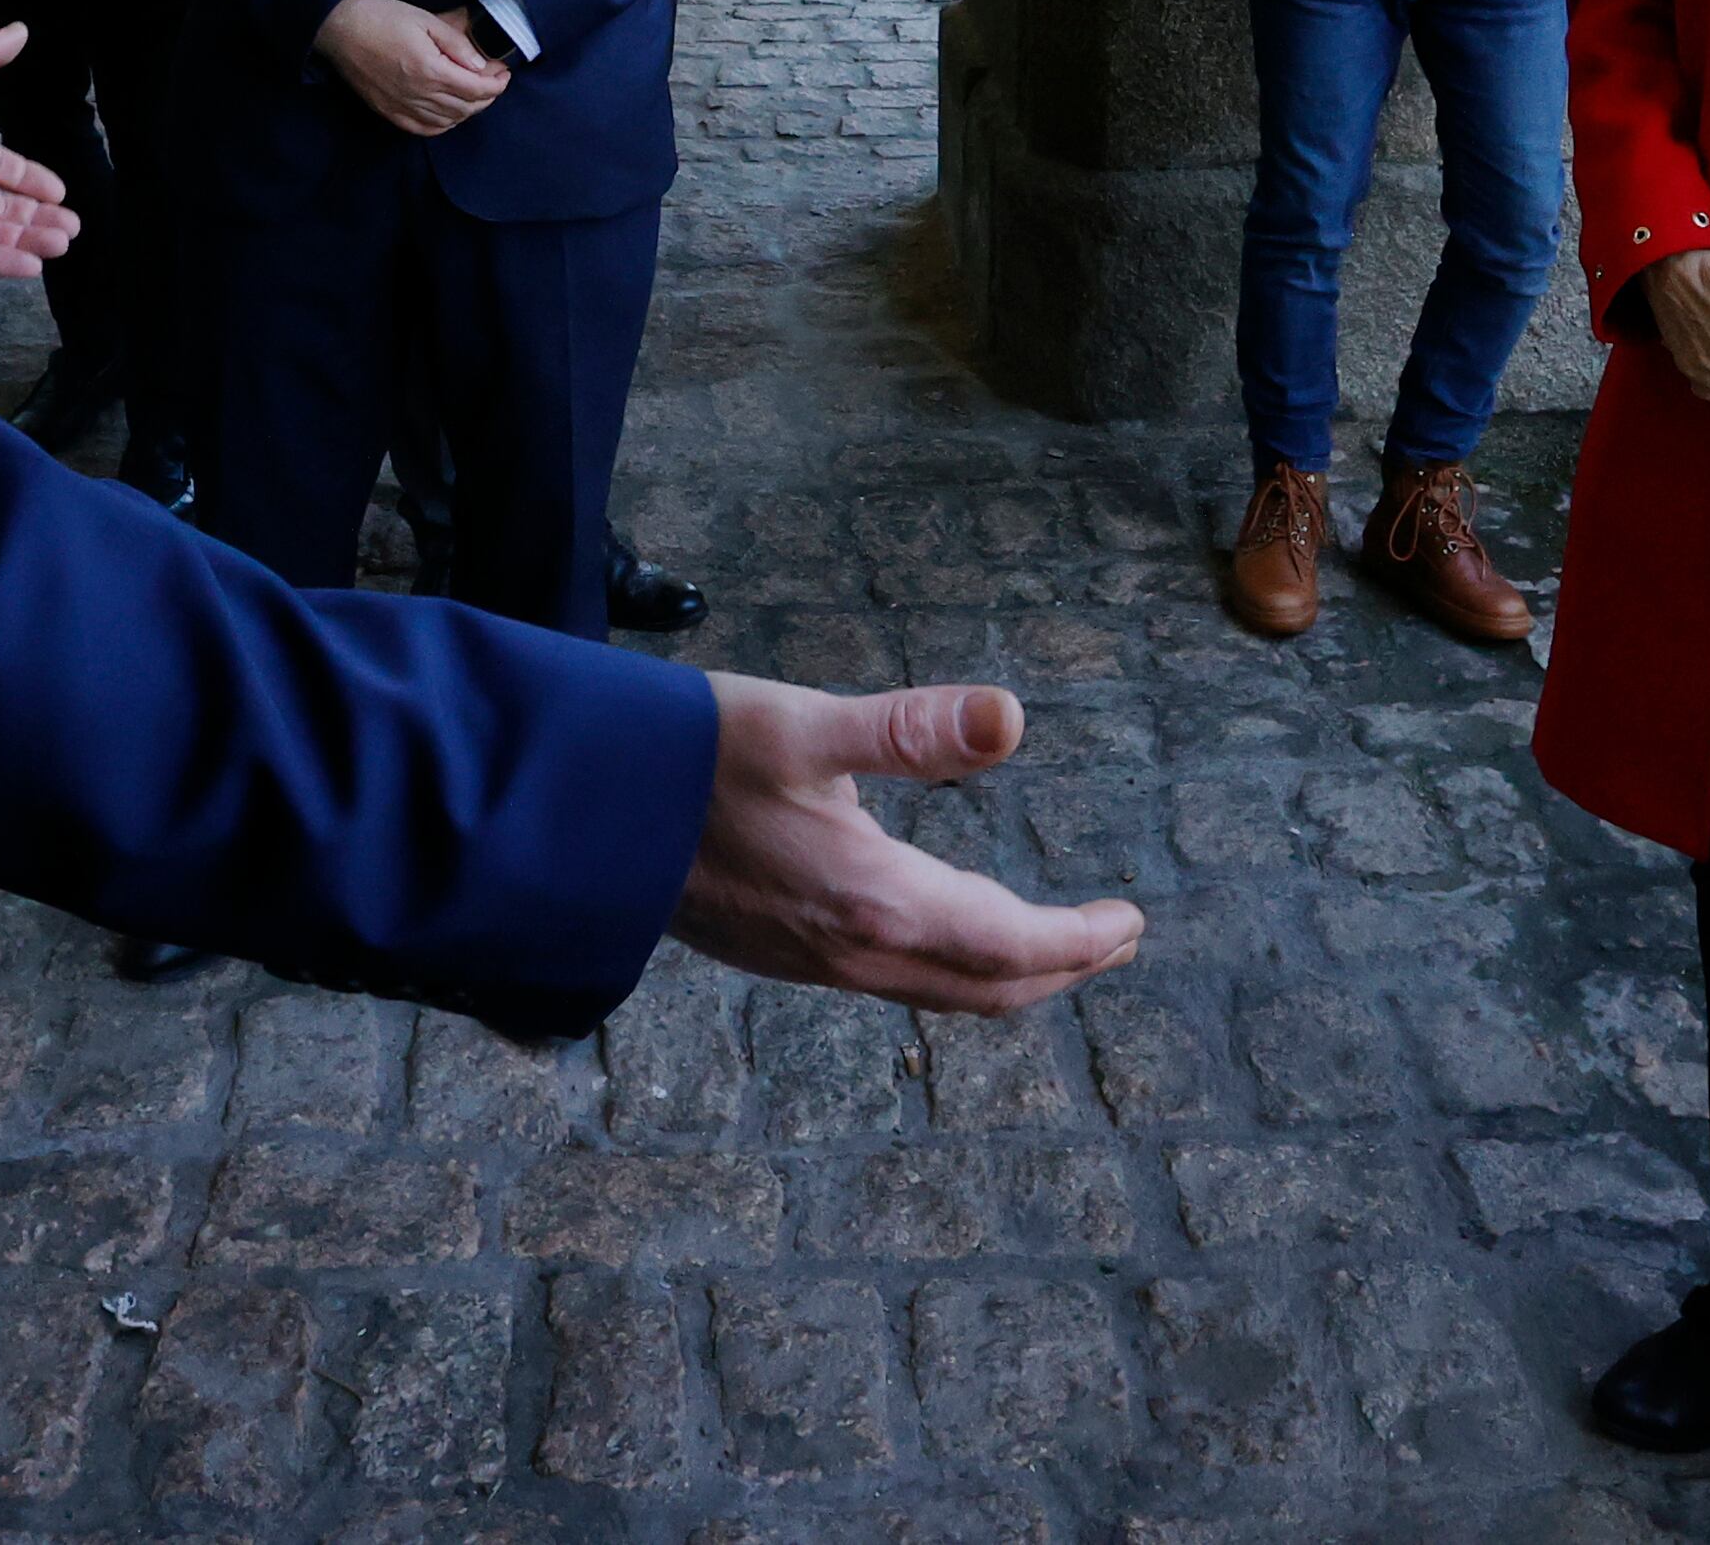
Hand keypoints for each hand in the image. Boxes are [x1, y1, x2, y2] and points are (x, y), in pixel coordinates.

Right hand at [318, 0, 508, 136]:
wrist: (340, 29)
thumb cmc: (382, 19)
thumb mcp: (426, 20)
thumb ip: (457, 45)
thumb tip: (481, 67)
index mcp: (430, 71)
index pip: (477, 89)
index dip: (497, 84)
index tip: (504, 74)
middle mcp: (418, 95)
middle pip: (467, 108)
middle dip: (487, 97)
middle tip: (493, 81)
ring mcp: (402, 107)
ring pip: (449, 121)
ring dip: (468, 110)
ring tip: (474, 94)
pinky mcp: (389, 112)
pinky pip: (424, 129)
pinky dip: (444, 124)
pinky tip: (449, 113)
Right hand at [671, 675, 1145, 1012]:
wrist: (578, 816)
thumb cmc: (692, 758)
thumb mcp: (806, 724)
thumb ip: (913, 728)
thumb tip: (1012, 716)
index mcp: (876, 901)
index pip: (1010, 944)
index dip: (1079, 940)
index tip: (1130, 922)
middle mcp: (853, 952)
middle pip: (986, 987)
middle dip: (1059, 967)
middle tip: (1112, 939)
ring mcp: (814, 964)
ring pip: (940, 993)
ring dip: (1007, 975)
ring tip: (1050, 944)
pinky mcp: (782, 956)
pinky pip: (895, 984)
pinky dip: (949, 970)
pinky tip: (944, 933)